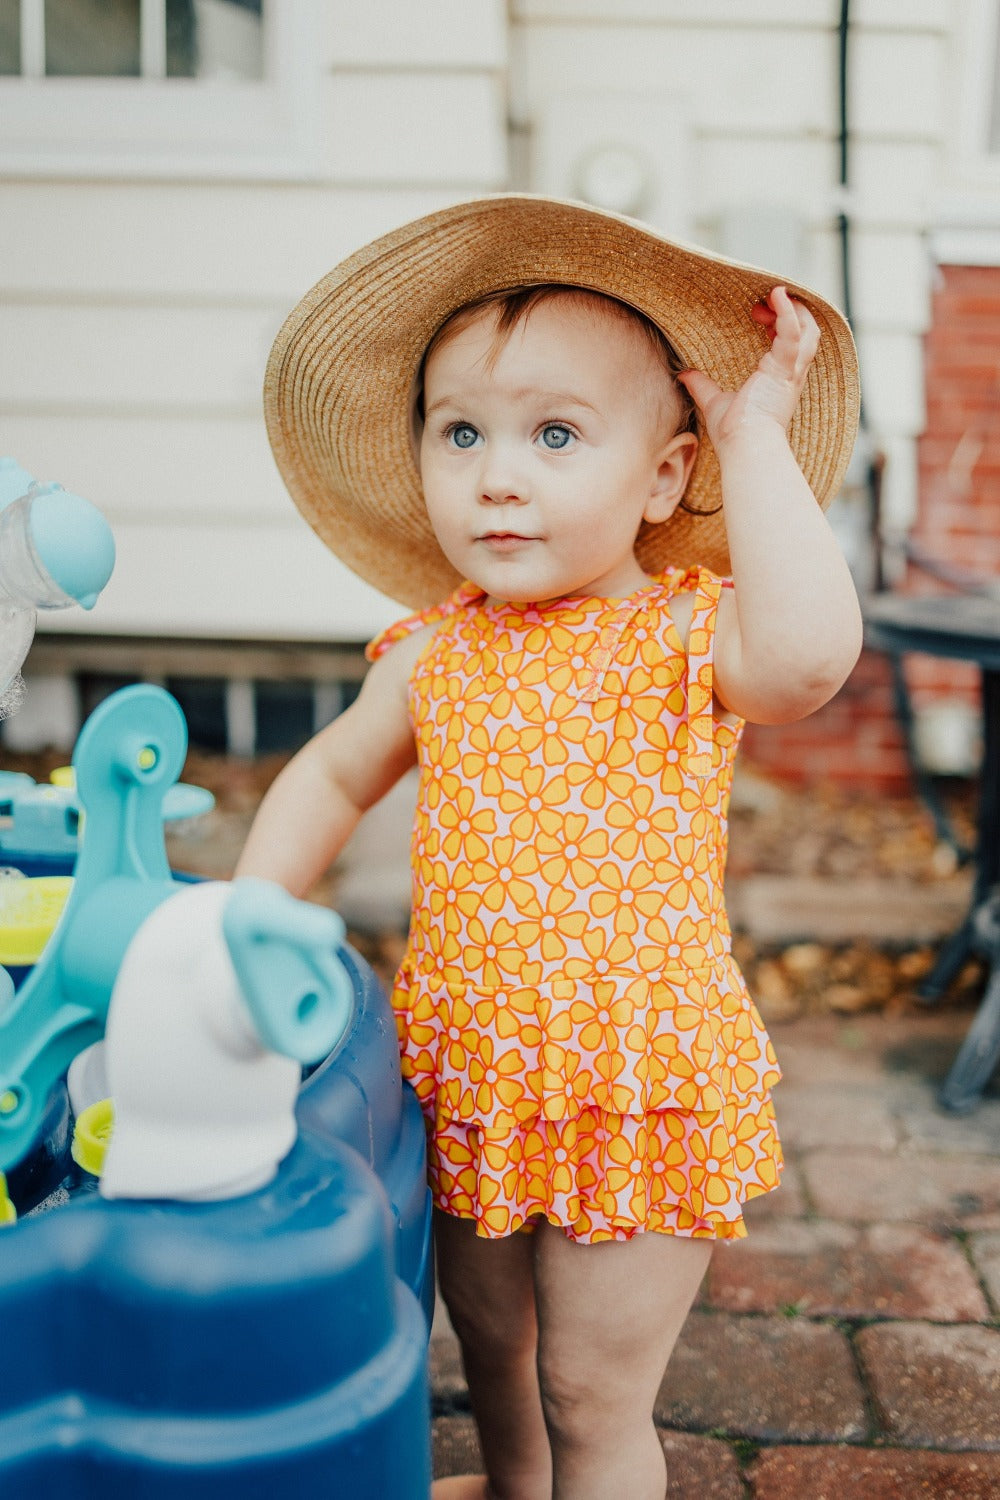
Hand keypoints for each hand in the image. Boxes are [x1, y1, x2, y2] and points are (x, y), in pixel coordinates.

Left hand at [677, 286, 820, 452]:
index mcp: (778, 378)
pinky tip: (778, 294)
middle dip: (788, 311)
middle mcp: (790, 373)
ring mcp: (791, 371)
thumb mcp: (715, 402)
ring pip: (807, 329)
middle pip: (806, 331)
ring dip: (791, 308)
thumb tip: (684, 375)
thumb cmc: (734, 433)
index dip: (779, 322)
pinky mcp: (785, 370)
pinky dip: (787, 312)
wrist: (744, 446)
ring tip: (773, 295)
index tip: (758, 314)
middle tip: (761, 305)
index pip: (790, 341)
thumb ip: (702, 386)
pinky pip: (793, 333)